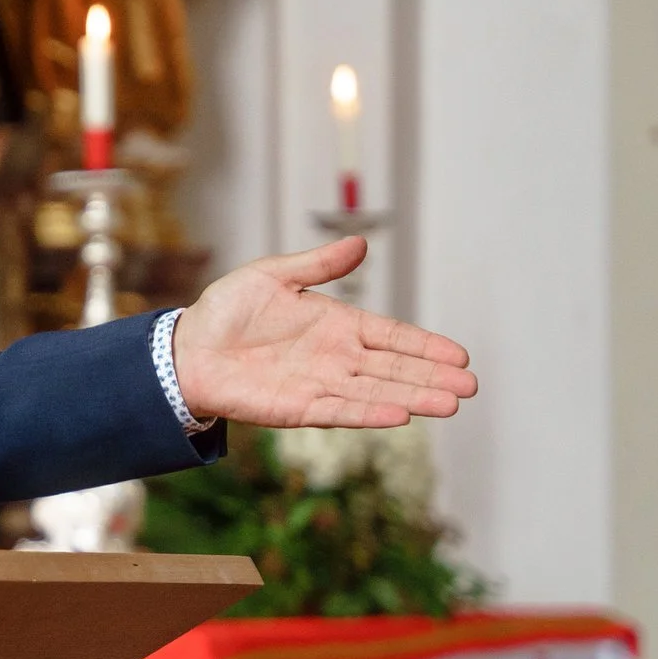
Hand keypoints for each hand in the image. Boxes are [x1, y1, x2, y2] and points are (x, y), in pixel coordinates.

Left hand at [172, 237, 476, 427]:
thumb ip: (317, 265)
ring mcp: (320, 384)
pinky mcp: (298, 407)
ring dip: (413, 397)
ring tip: (451, 404)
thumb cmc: (226, 311)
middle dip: (432, 377)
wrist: (186, 348)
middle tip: (471, 387)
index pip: (391, 336)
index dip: (425, 346)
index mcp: (336, 324)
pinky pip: (340, 410)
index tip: (460, 356)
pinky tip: (400, 415)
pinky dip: (370, 413)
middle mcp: (336, 357)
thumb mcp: (272, 275)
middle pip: (394, 368)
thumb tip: (360, 242)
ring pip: (377, 392)